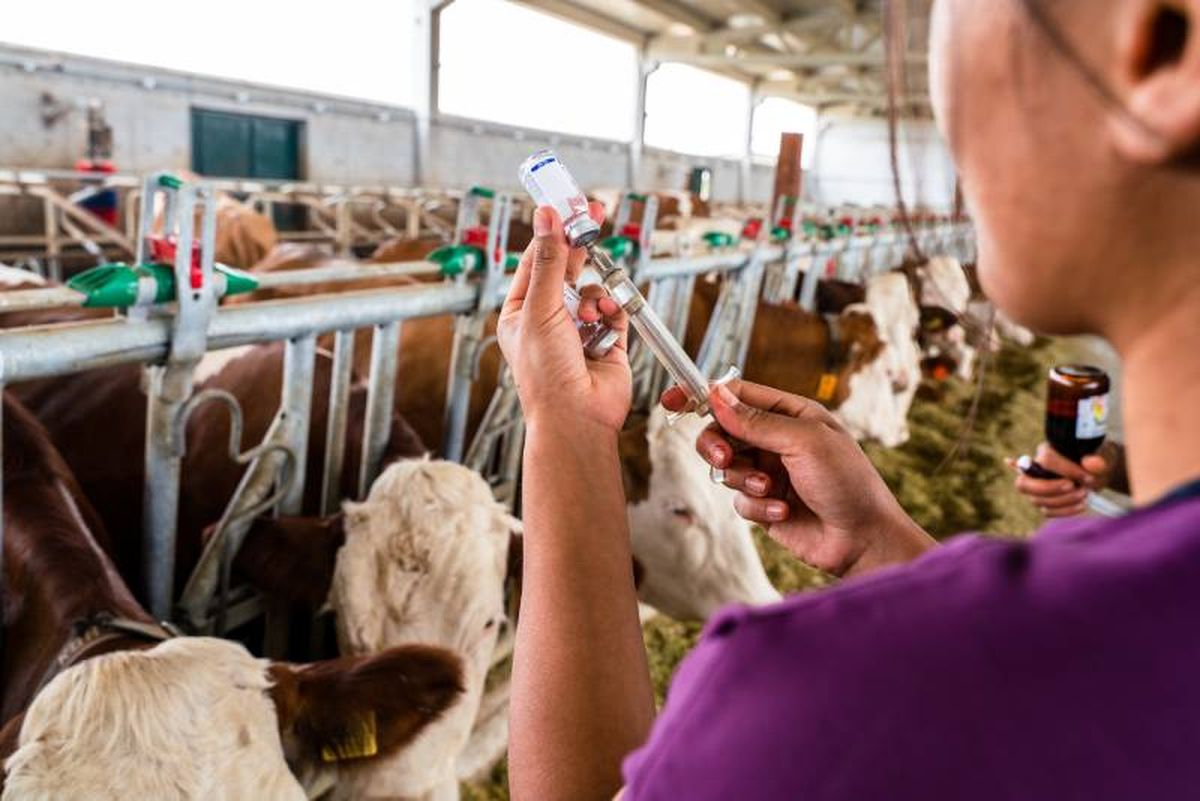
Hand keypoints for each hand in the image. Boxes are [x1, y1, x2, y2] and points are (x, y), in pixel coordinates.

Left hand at [498, 205, 630, 432]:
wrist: (577, 418)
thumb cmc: (546, 374)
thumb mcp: (542, 309)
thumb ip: (550, 261)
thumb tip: (546, 218)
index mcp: (521, 313)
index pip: (536, 262)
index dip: (551, 232)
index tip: (565, 204)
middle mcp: (549, 321)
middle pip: (567, 271)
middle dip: (580, 248)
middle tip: (594, 214)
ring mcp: (579, 331)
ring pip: (595, 290)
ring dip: (597, 294)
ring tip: (594, 310)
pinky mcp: (607, 342)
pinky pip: (615, 311)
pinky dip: (614, 310)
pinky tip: (608, 319)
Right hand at [664, 380, 934, 577]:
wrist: (863, 540)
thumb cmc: (848, 483)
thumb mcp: (804, 442)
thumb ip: (756, 421)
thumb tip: (716, 395)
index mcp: (791, 414)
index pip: (737, 395)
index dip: (704, 396)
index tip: (673, 400)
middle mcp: (777, 440)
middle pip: (722, 431)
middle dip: (717, 445)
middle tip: (723, 459)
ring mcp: (770, 472)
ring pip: (726, 468)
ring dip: (744, 480)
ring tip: (772, 491)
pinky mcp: (765, 504)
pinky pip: (739, 500)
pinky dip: (757, 506)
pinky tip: (784, 512)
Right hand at [1007, 442, 1109, 517]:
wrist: (1098, 472)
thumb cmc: (1096, 460)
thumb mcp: (1102, 456)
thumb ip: (1098, 459)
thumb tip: (1091, 464)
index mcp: (1045, 451)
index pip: (1046, 460)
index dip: (1066, 470)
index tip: (1088, 477)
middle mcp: (1034, 470)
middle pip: (1024, 484)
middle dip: (1049, 488)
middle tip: (1072, 487)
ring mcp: (1036, 489)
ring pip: (1037, 500)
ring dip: (1062, 500)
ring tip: (1084, 494)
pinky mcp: (1044, 503)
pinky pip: (1047, 511)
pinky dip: (1065, 510)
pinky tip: (1082, 505)